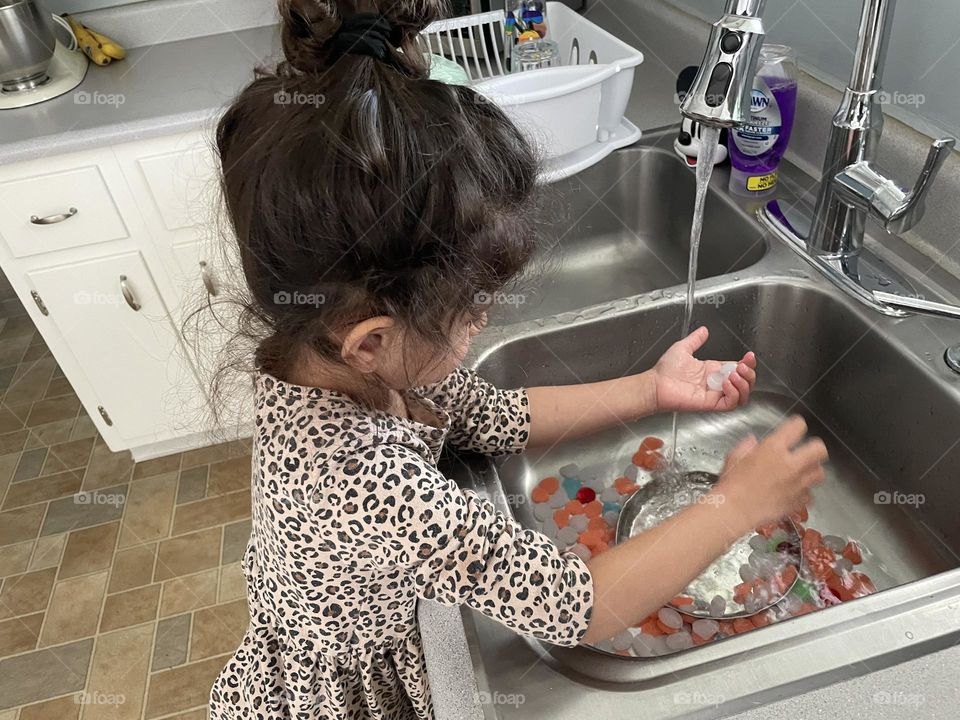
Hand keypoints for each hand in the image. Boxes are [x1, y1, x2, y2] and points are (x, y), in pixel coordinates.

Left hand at [653, 326, 756, 412]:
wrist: (656, 383)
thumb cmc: (666, 370)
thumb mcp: (683, 348)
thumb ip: (695, 340)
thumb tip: (704, 330)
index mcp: (713, 370)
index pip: (738, 369)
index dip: (747, 363)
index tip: (748, 355)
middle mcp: (716, 383)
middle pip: (744, 383)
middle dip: (749, 374)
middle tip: (743, 366)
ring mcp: (714, 395)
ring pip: (741, 395)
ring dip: (743, 384)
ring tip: (735, 374)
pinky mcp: (710, 404)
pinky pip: (730, 404)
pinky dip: (734, 394)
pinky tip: (727, 382)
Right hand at [711, 416, 827, 531]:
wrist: (734, 511)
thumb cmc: (731, 482)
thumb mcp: (734, 458)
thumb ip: (746, 446)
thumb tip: (754, 442)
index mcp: (773, 448)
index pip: (798, 426)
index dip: (796, 426)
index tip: (793, 430)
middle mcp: (791, 464)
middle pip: (819, 449)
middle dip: (814, 449)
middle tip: (804, 453)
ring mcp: (798, 484)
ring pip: (820, 473)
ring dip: (811, 471)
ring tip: (800, 474)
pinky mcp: (799, 501)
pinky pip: (810, 494)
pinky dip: (803, 493)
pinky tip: (793, 492)